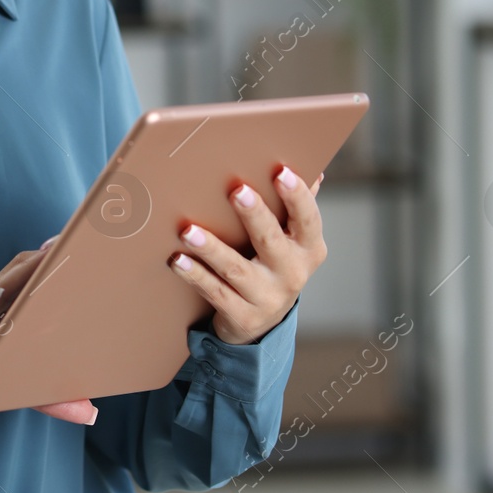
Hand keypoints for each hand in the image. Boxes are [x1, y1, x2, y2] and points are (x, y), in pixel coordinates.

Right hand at [0, 242, 97, 425]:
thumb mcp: (3, 390)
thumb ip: (45, 398)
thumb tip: (90, 411)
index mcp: (5, 318)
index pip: (36, 285)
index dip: (61, 268)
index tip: (93, 252)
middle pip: (21, 276)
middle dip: (49, 259)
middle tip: (80, 242)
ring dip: (21, 272)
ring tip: (47, 256)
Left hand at [167, 165, 326, 345]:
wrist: (264, 322)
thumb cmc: (275, 264)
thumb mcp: (293, 239)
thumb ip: (298, 207)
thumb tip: (315, 170)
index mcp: (309, 248)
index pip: (308, 219)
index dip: (297, 196)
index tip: (281, 171)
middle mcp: (292, 274)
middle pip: (271, 241)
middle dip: (254, 215)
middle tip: (236, 190)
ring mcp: (267, 298)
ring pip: (236, 269)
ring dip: (211, 248)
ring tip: (188, 230)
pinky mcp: (242, 316)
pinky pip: (214, 292)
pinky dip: (195, 275)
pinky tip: (177, 259)